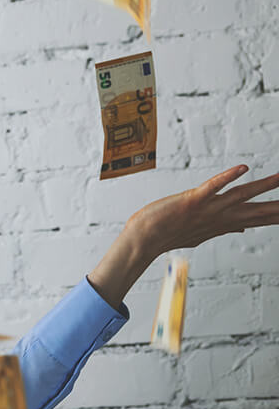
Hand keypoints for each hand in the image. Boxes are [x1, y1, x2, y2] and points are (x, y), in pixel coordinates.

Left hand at [88, 166, 278, 309]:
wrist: (142, 240)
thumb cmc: (169, 234)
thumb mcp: (204, 233)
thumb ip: (227, 227)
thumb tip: (244, 227)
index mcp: (224, 223)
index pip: (260, 218)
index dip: (278, 215)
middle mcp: (220, 217)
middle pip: (258, 209)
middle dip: (278, 207)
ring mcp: (207, 209)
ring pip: (241, 195)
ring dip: (263, 186)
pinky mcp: (192, 201)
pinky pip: (212, 187)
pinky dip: (227, 177)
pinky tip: (244, 168)